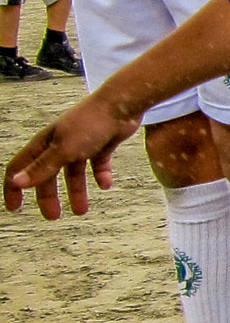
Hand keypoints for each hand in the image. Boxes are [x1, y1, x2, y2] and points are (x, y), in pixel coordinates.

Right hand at [5, 93, 134, 219]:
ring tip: (81, 211)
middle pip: (48, 174)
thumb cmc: (90, 123)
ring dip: (77, 191)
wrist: (122, 105)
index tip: (14, 208)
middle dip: (49, 196)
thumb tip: (17, 182)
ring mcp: (81, 144)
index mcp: (45, 144)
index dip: (15, 187)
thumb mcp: (63, 150)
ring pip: (74, 173)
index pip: (21, 167)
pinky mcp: (102, 144)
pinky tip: (106, 185)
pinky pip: (98, 165)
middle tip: (54, 216)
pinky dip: (101, 175)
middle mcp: (60, 144)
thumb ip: (42, 168)